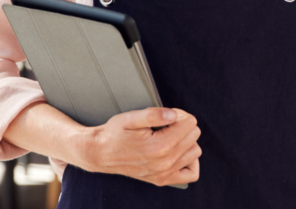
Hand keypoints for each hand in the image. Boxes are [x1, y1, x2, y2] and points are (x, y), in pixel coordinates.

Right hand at [84, 107, 201, 186]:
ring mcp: (164, 174)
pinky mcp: (163, 180)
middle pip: (194, 135)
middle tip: (167, 124)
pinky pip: (191, 173)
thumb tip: (174, 115)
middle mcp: (164, 163)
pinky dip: (190, 161)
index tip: (167, 115)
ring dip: (187, 141)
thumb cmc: (115, 134)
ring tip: (170, 136)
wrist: (100, 153)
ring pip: (195, 151)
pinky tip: (179, 151)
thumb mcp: (130, 118)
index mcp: (159, 146)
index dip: (179, 114)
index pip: (189, 123)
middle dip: (183, 125)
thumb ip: (153, 114)